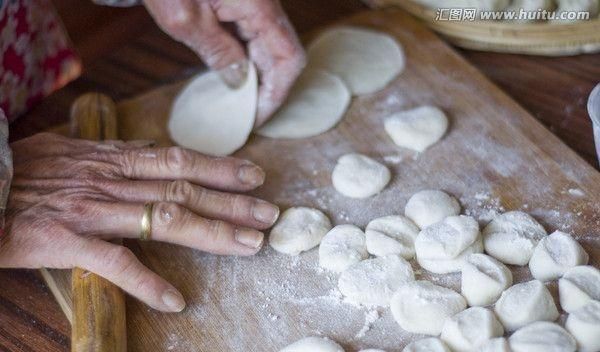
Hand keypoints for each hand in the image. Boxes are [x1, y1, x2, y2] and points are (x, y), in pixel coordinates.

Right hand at [0, 133, 278, 311]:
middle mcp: (110, 180)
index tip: (255, 176)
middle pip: (184, 189)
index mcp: (111, 158)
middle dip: (232, 202)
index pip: (178, 160)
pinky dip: (146, 281)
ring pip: (164, 219)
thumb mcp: (71, 151)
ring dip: (211, 233)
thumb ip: (112, 155)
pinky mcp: (64, 240)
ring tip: (249, 245)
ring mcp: (91, 209)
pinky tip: (175, 299)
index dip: (220, 168)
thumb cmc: (20, 170)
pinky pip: (114, 262)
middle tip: (270, 213)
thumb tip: (148, 152)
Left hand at [143, 0, 305, 125]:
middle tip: (246, 115)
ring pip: (272, 48)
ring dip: (259, 76)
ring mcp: (257, 3)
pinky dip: (249, 59)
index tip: (256, 117)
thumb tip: (240, 82)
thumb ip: (218, 52)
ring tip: (239, 101)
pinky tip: (234, 75)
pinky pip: (257, 36)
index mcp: (258, 6)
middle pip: (284, 55)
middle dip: (268, 88)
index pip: (288, 58)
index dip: (276, 93)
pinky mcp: (246, 3)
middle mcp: (266, 4)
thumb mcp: (184, 18)